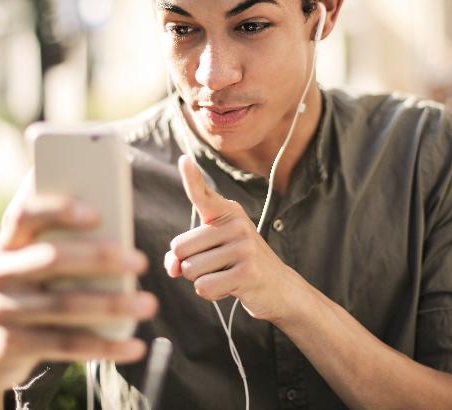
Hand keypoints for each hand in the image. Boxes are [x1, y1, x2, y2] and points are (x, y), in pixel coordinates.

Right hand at [0, 177, 157, 403]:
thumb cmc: (30, 293)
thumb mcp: (34, 265)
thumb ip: (63, 245)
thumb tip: (120, 225)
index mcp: (7, 244)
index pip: (24, 215)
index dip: (58, 210)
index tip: (97, 213)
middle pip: (52, 259)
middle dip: (100, 258)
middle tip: (141, 262)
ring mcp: (2, 310)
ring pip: (65, 304)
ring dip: (112, 304)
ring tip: (149, 304)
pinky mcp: (11, 345)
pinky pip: (66, 345)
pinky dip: (105, 346)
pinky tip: (135, 346)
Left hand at [164, 155, 304, 322]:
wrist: (278, 288)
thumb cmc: (236, 266)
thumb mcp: (210, 253)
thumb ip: (183, 255)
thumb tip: (172, 266)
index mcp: (228, 213)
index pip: (203, 194)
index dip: (191, 178)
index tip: (184, 159)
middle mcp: (237, 224)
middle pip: (180, 247)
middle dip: (189, 264)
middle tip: (217, 265)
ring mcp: (244, 247)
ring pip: (190, 270)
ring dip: (201, 279)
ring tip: (226, 275)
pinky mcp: (248, 272)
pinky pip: (204, 287)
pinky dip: (211, 293)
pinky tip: (231, 287)